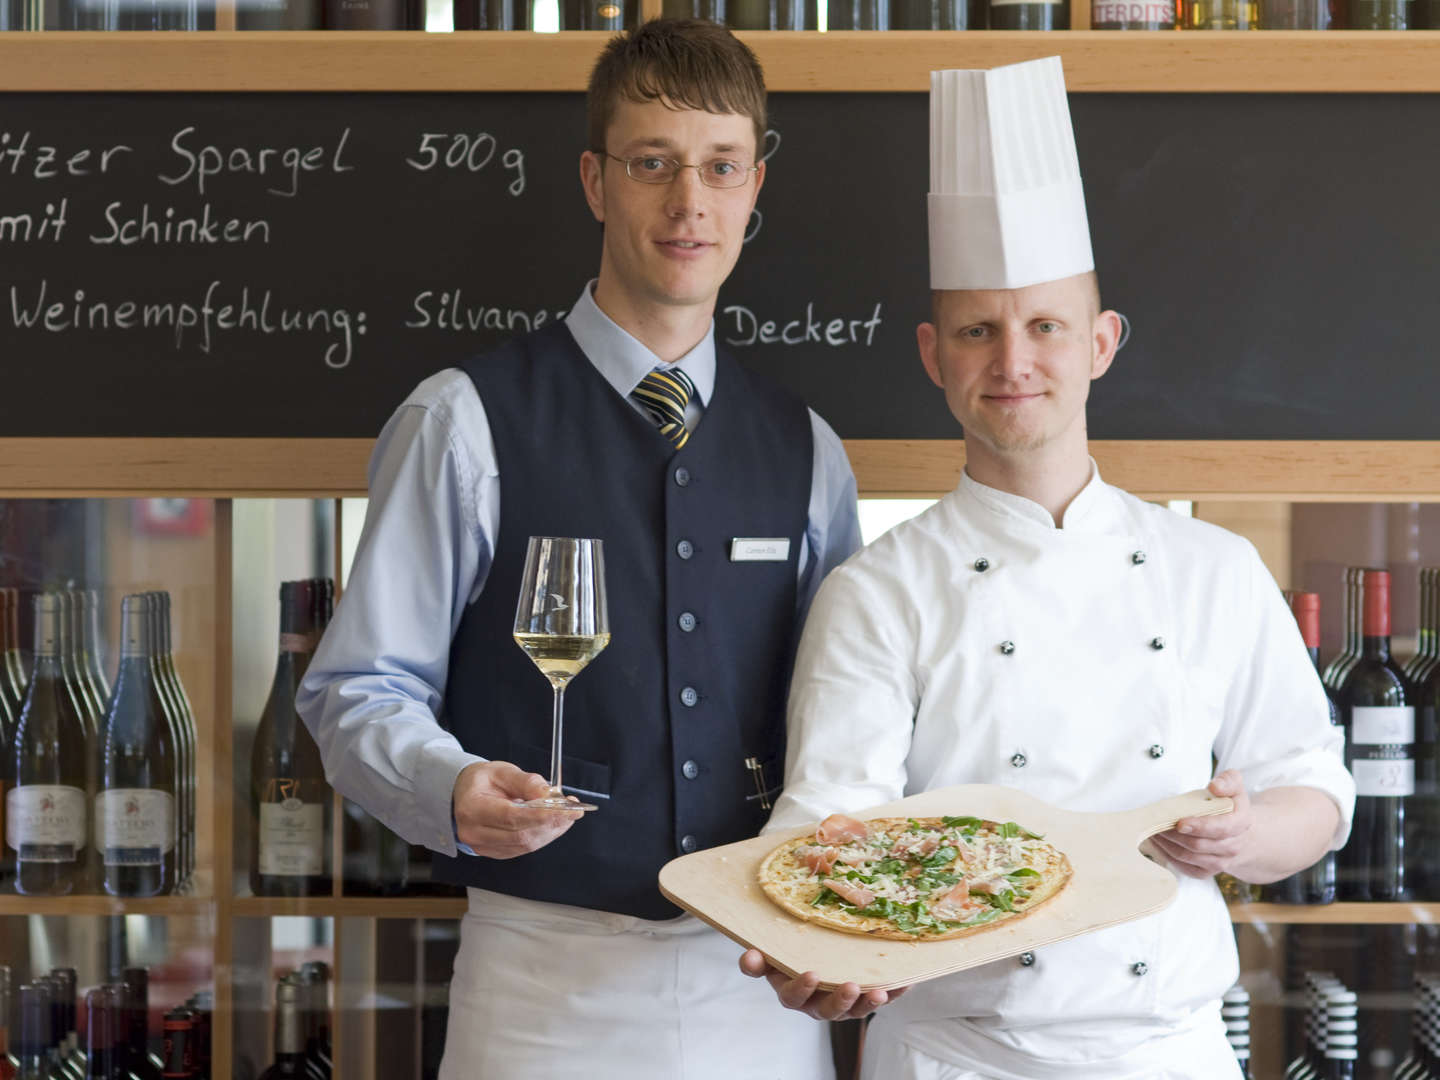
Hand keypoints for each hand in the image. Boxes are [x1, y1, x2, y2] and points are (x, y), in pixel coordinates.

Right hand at [452, 760, 582, 858]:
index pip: (512, 817)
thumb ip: (527, 782)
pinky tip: (553, 824)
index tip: (566, 809)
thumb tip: (549, 795)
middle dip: (552, 823)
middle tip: (573, 810)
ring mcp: (483, 847)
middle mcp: (474, 832)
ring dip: (551, 831)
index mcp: (472, 808)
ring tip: (567, 815)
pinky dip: (543, 836)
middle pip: (521, 835)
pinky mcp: (494, 853)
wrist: (464, 795)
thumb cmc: (482, 781)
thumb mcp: (502, 771)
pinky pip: (523, 848)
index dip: (542, 815)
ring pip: (526, 845)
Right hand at [738, 949, 906, 1020]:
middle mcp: (818, 1004)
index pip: (793, 998)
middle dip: (840, 1000)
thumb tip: (749, 955)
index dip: (801, 989)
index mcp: (793, 994)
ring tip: (879, 992)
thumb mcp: (770, 957)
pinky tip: (905, 982)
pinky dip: (894, 992)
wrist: (811, 954)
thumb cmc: (787, 956)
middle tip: (850, 986)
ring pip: (856, 1010)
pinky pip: (880, 998)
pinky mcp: (864, 998)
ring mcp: (844, 1004)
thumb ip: (758, 960)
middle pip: (828, 1010)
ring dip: (868, 1002)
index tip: (811, 973)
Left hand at [1149, 770, 1253, 879]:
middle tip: (1156, 823)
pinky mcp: (1208, 871)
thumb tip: (1215, 787)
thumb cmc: (1231, 805)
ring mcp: (1222, 861)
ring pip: (1189, 857)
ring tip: (1153, 831)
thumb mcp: (1234, 786)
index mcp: (1241, 823)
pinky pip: (1186, 868)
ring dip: (1168, 845)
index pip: (1221, 828)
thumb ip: (1228, 781)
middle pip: (1199, 845)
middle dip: (1174, 835)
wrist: (1240, 832)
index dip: (1199, 826)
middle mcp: (1233, 846)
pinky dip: (1169, 857)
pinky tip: (1158, 844)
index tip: (1179, 822)